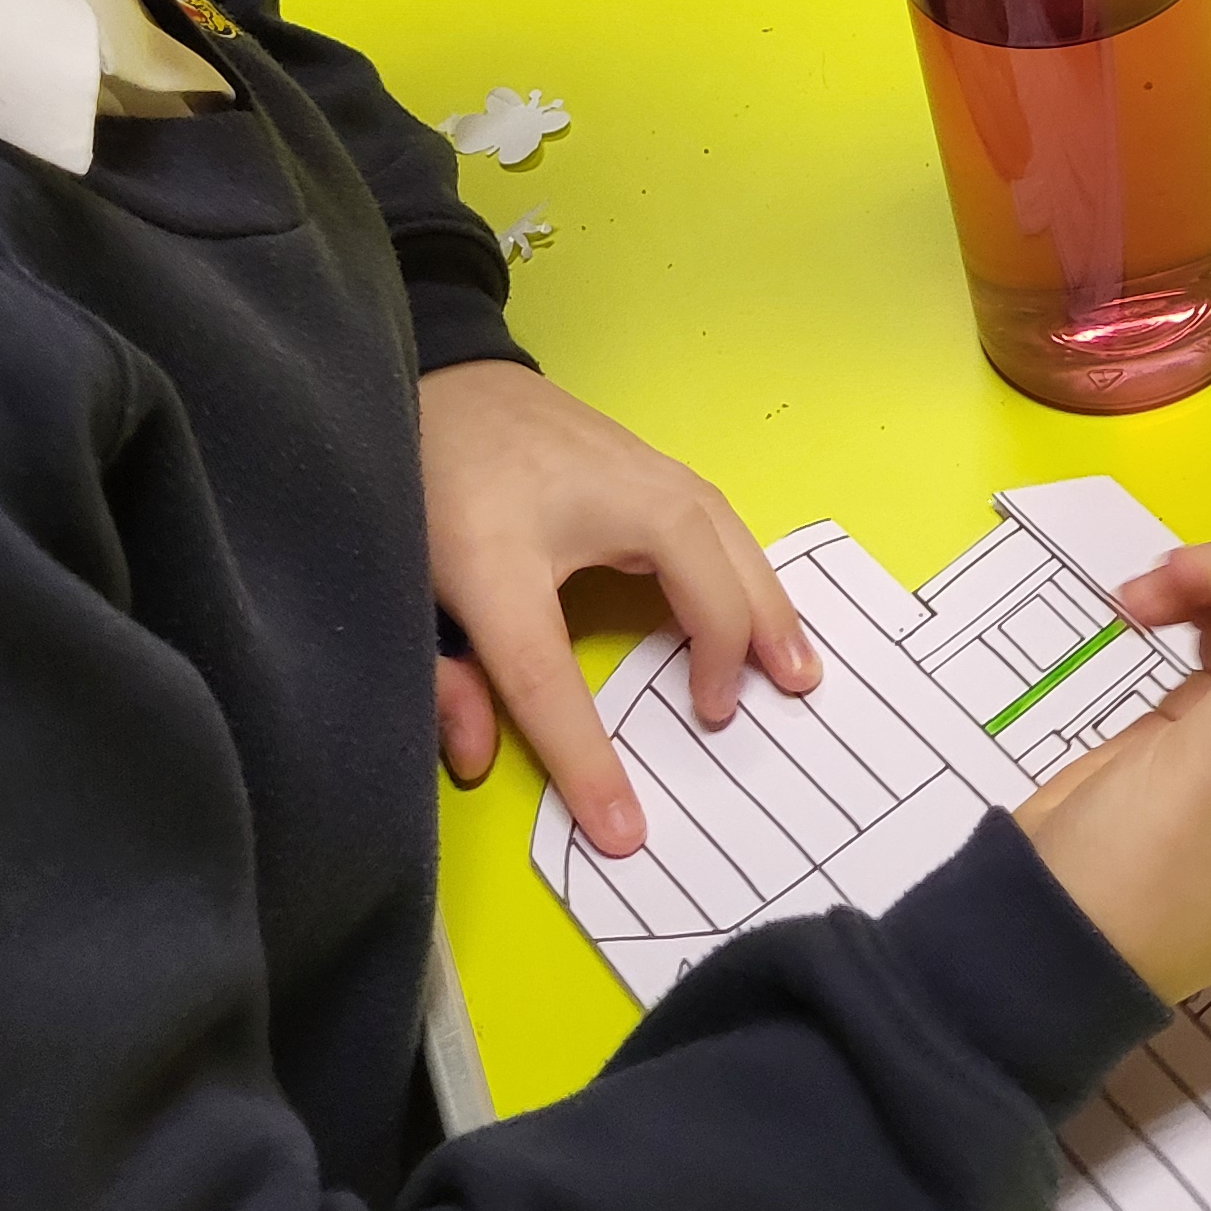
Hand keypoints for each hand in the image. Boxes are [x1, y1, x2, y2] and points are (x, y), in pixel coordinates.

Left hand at [419, 359, 817, 851]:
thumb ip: (438, 677)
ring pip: (727, 541)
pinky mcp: (660, 467)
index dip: (587, 760)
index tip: (627, 830)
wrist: (449, 380)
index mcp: (507, 555)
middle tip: (747, 714)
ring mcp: (642, 473)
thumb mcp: (414, 585)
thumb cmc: (434, 487)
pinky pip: (723, 527)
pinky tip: (768, 610)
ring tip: (795, 670)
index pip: (550, 678)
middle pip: (692, 577)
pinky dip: (753, 573)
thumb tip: (475, 761)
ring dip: (765, 606)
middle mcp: (597, 506)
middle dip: (726, 647)